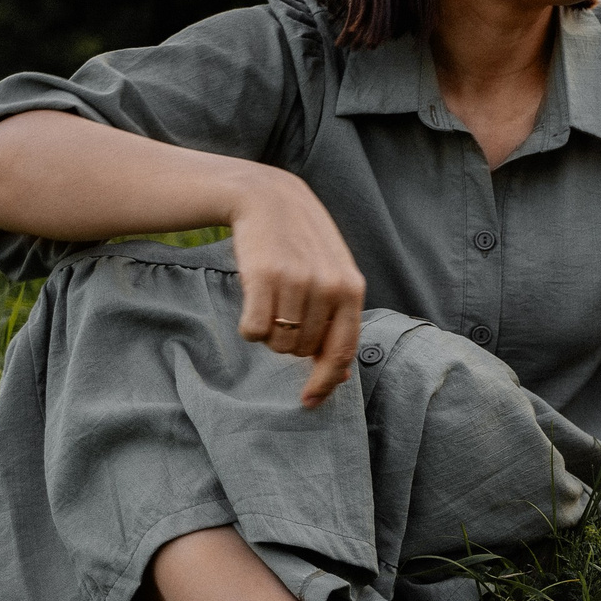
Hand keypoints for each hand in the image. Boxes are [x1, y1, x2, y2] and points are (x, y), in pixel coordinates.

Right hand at [227, 167, 367, 407]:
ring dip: (268, 333)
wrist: (268, 199)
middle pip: (302, 351)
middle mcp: (329, 286)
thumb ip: (339, 321)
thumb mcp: (332, 275)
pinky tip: (253, 300)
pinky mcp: (263, 277)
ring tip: (270, 300)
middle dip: (289, 344)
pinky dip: (248, 326)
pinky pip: (252, 331)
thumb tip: (342, 376)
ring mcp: (297, 281)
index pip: (342, 350)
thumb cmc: (301, 245)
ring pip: (276, 343)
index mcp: (351, 289)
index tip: (309, 401)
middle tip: (282, 312)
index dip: (325, 381)